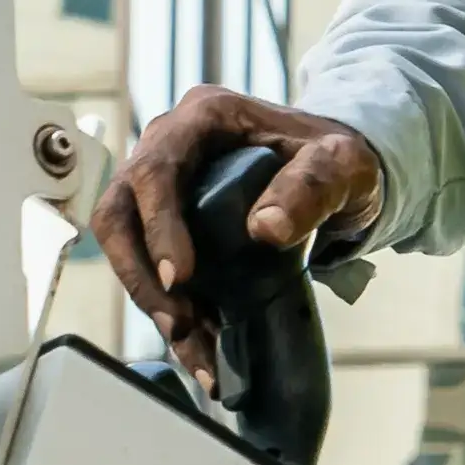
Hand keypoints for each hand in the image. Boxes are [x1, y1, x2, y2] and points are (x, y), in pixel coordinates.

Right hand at [92, 87, 383, 378]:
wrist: (334, 173)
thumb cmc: (334, 160)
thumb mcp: (343, 165)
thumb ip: (314, 184)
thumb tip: (266, 228)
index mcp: (205, 116)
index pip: (157, 168)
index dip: (158, 224)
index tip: (180, 278)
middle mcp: (170, 144)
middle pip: (120, 209)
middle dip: (141, 276)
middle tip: (181, 325)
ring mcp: (163, 183)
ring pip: (125, 244)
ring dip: (151, 301)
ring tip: (196, 349)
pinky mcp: (165, 220)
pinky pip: (147, 266)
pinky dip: (168, 310)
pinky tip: (199, 346)